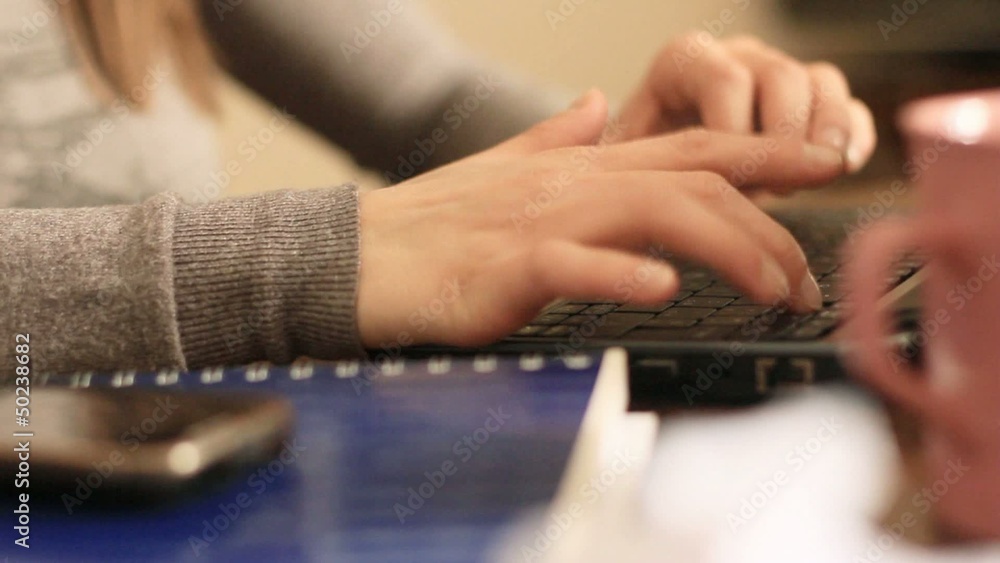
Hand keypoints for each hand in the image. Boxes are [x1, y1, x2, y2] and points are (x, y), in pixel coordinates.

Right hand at [357, 90, 842, 348]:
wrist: (362, 257)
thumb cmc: (433, 225)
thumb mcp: (505, 172)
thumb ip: (556, 138)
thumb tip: (598, 105)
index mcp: (580, 165)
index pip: (691, 148)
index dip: (766, 154)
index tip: (829, 165)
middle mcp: (573, 183)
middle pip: (692, 184)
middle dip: (767, 227)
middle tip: (807, 282)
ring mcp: (542, 221)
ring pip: (653, 213)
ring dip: (725, 248)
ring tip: (772, 290)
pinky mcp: (507, 267)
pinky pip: (572, 264)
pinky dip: (621, 271)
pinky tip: (661, 287)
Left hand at [616, 34, 876, 173]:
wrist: (657, 175)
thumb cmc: (634, 169)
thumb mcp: (618, 157)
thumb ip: (621, 149)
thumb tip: (604, 123)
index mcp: (686, 62)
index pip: (723, 80)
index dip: (735, 132)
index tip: (732, 183)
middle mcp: (737, 59)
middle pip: (779, 78)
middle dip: (783, 137)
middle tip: (780, 187)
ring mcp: (779, 76)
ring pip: (820, 82)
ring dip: (824, 131)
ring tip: (824, 173)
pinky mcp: (813, 103)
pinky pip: (847, 103)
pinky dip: (853, 133)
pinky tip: (847, 165)